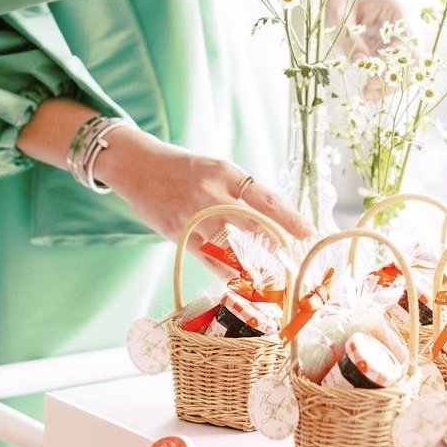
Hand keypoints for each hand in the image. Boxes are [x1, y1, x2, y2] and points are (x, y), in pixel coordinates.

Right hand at [95, 128, 314, 259]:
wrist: (137, 166)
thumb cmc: (183, 169)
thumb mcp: (215, 170)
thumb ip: (240, 192)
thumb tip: (274, 220)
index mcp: (225, 172)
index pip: (265, 197)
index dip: (289, 218)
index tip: (308, 232)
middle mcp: (210, 194)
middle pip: (253, 225)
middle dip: (276, 244)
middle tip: (294, 258)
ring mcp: (192, 216)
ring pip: (231, 246)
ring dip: (255, 262)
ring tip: (273, 273)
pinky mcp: (177, 234)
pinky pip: (209, 259)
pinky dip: (228, 271)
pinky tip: (244, 280)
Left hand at [328, 0, 408, 99]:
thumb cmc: (337, 1)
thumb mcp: (337, 15)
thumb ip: (348, 36)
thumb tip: (361, 60)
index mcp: (396, 9)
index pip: (407, 40)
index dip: (394, 61)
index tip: (373, 76)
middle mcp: (404, 25)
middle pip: (412, 58)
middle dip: (393, 78)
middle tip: (369, 91)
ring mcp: (399, 39)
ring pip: (406, 69)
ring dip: (390, 85)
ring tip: (367, 96)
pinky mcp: (390, 50)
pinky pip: (394, 71)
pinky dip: (383, 84)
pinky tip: (368, 94)